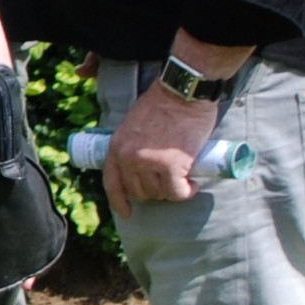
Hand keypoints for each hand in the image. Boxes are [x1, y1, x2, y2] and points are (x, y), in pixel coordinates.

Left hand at [103, 72, 220, 209]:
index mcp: (117, 146)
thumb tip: (140, 165)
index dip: (119, 201)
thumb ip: (132, 144)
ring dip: (172, 191)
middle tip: (169, 182)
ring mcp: (149, 163)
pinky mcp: (171, 166)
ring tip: (183, 180)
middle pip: (139, 192)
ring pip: (159, 193)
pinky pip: (177, 192)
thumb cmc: (162, 103)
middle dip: (155, 191)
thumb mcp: (134, 124)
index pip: (112, 183)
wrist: (182, 92)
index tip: (126, 213)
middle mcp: (129, 158)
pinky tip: (192, 186)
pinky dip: (186, 192)